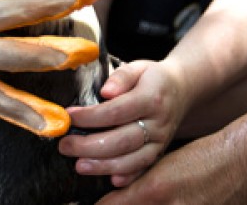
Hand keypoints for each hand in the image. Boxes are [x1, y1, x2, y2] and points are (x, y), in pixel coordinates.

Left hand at [58, 60, 186, 185]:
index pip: (116, 111)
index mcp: (152, 97)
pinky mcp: (160, 152)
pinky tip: (110, 180)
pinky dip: (127, 177)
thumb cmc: (152, 77)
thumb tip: (105, 92)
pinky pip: (144, 169)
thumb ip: (121, 77)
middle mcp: (158, 122)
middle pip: (123, 140)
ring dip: (103, 166)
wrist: (181, 89)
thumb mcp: (138, 67)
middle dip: (90, 146)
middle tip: (65, 145)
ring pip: (132, 159)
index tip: (69, 116)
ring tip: (79, 165)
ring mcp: (161, 140)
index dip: (90, 117)